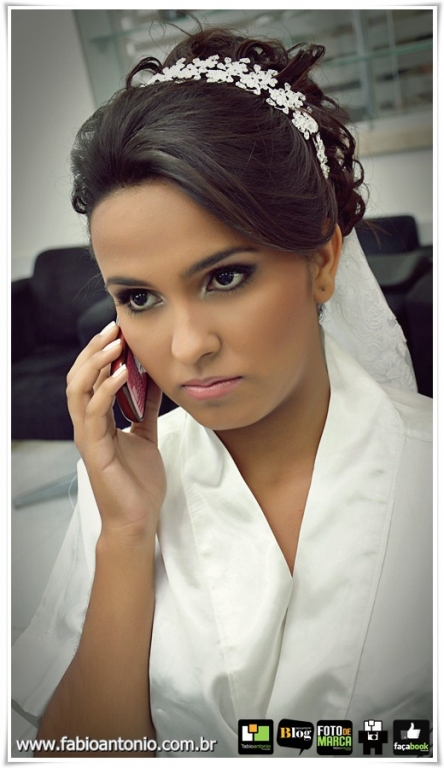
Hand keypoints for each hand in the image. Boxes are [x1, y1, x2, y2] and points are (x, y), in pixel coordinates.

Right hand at [66, 321, 166, 539]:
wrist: (139, 518)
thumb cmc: (139, 481)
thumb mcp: (146, 435)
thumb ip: (145, 409)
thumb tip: (154, 380)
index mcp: (96, 420)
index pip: (89, 378)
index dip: (99, 352)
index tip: (117, 330)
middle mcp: (87, 425)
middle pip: (78, 377)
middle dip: (94, 350)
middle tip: (113, 328)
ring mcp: (88, 437)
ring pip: (78, 390)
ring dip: (96, 363)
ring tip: (115, 344)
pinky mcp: (95, 450)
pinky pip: (95, 413)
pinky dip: (107, 389)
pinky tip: (123, 373)